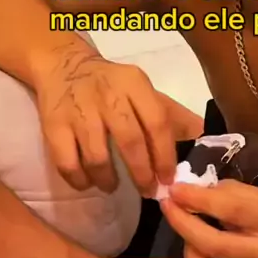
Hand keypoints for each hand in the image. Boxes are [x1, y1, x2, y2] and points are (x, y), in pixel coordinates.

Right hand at [36, 57, 176, 195]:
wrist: (64, 66)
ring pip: (97, 157)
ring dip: (109, 180)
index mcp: (135, 84)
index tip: (168, 178)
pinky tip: (89, 182)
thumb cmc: (112, 85)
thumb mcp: (143, 90)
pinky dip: (80, 180)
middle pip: (130, 141)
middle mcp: (108, 95)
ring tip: (113, 186)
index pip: (157, 122)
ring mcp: (79, 111)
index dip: (165, 155)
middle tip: (148, 190)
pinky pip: (68, 163)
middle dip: (142, 173)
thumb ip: (171, 114)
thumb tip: (203, 135)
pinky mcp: (54, 126)